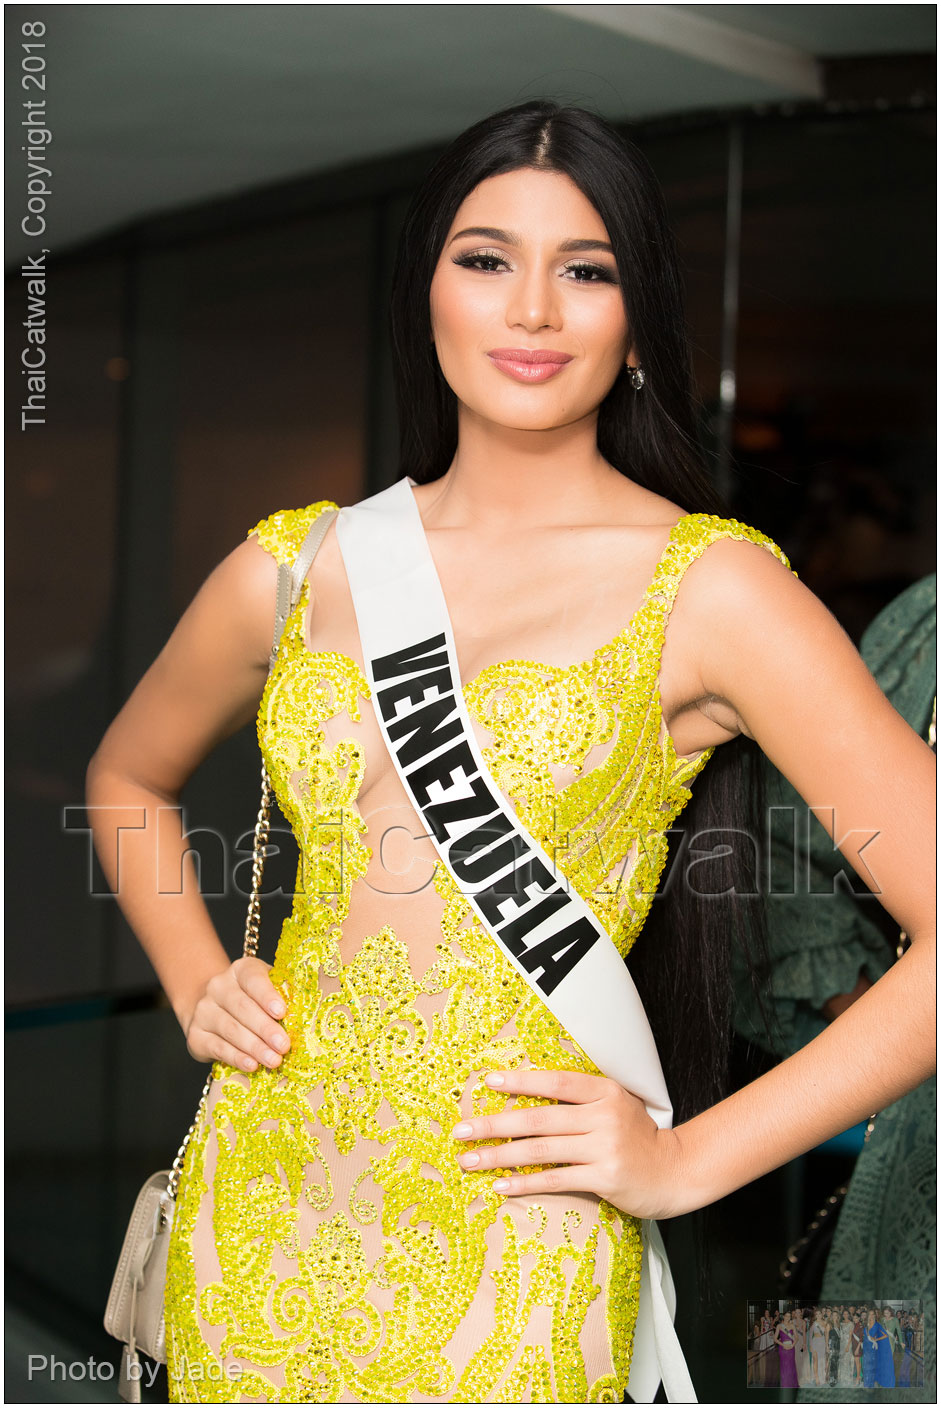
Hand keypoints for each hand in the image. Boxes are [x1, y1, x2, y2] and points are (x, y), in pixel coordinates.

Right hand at [184, 955, 290, 1072]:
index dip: (267, 995)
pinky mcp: (195, 1035)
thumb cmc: (255, 1001)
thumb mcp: (270, 989)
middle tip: (284, 1045)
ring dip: (254, 1047)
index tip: (282, 1012)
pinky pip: (217, 1047)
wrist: (215, 1010)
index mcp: (241, 970)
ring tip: (274, 1061)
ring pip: (230, 1029)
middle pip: (242, 1007)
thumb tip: (308, 1012)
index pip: (253, 979)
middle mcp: (218, 986)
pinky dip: (236, 1058)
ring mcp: (204, 1010)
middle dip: (265, 1028)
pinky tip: (252, 1065)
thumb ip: (284, 996)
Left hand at [451, 1067, 682, 1218]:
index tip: (487, 1082)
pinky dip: (525, 1183)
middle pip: (539, 1118)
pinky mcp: (605, 1178)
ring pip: (541, 1150)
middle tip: (461, 1130)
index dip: (520, 1081)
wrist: (675, 1171)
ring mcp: (605, 1148)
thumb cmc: (637, 1137)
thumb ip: (581, 1099)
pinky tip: (501, 1186)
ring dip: (500, 1156)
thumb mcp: (615, 1105)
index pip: (555, 1083)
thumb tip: (528, 1095)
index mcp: (605, 1091)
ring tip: (469, 1160)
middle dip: (494, 1124)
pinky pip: (556, 1180)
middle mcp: (604, 1116)